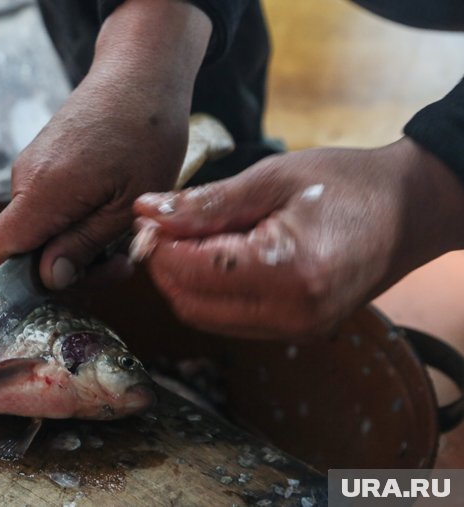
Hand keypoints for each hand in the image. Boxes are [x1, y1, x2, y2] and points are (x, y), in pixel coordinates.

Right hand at [0, 0, 211, 288]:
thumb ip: (83, 244)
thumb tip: (47, 278)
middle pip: (25, 245)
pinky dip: (79, 215)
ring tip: (123, 225)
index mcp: (43, 191)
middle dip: (71, 261)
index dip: (28, 272)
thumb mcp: (128, 206)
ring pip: (41, 226)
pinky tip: (113, 204)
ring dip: (81, 238)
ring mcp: (32, 166)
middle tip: (121, 258)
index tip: (75, 271)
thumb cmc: (147, 134)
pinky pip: (50, 204)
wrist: (141, 73)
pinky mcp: (44, 159)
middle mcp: (26, 178)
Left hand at [133, 137, 463, 338]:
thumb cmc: (347, 183)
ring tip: (185, 238)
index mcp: (290, 271)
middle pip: (191, 305)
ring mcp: (296, 329)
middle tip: (160, 227)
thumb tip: (148, 212)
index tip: (147, 219)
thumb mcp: (272, 178)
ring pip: (206, 317)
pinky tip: (210, 257)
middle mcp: (292, 313)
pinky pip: (231, 320)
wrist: (409, 210)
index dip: (158, 247)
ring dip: (183, 281)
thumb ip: (206, 203)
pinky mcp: (296, 331)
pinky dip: (208, 292)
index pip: (193, 273)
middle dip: (164, 267)